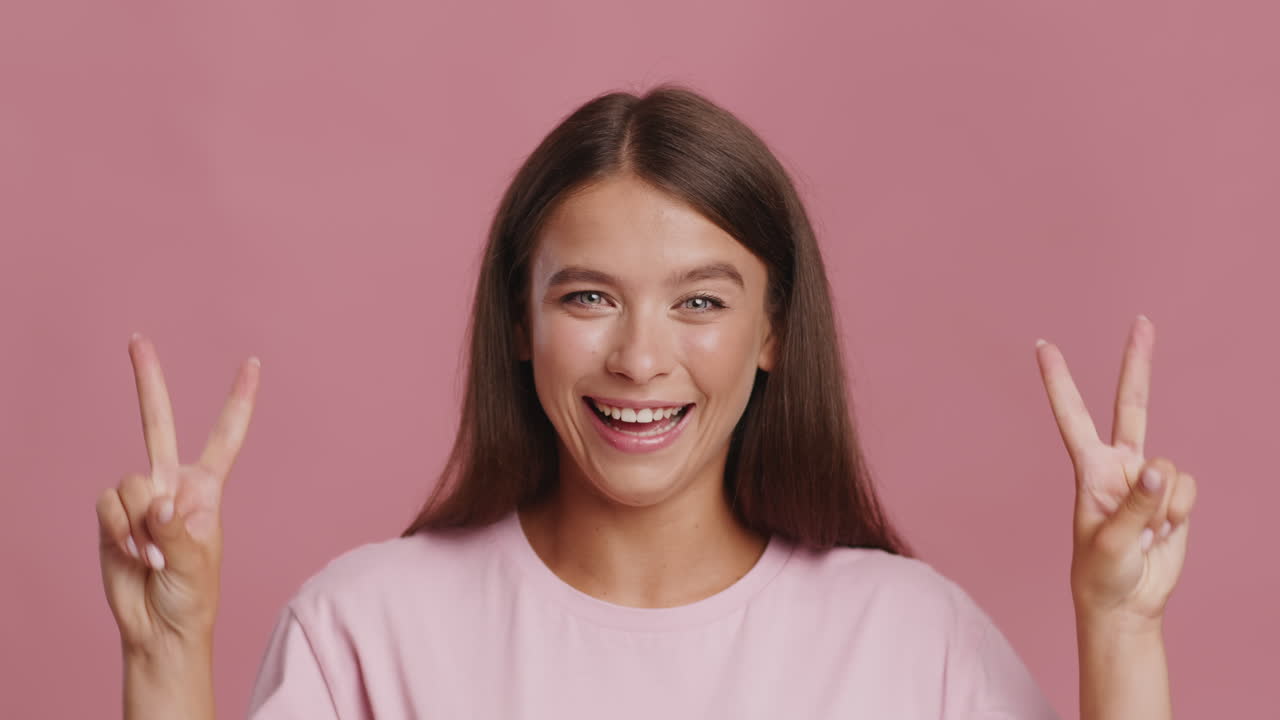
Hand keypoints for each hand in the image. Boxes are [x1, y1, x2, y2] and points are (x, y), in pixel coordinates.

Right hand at [96, 333, 260, 654]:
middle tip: (136, 338)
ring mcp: (140, 498)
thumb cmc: (192, 594)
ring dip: (138, 524)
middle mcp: (172, 483)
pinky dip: (119, 532)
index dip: (239, 400)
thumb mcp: (196, 562)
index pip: (226, 436)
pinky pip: (107, 505)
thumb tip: (157, 503)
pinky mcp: (111, 515)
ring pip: (129, 482)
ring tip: (153, 556)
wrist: (159, 627)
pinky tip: (133, 556)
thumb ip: (174, 528)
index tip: (252, 362)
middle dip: (148, 380)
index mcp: (207, 487)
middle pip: (159, 423)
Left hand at [1035, 315, 1196, 629]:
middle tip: (1142, 320)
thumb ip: (1137, 504)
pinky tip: (1164, 532)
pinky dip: (1180, 514)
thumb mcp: (1110, 542)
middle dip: (1137, 362)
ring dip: (1165, 505)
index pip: (1071, 417)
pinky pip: (1187, 491)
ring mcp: (1147, 479)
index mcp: (1089, 470)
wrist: (1128, 602)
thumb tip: (1158, 467)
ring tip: (1147, 532)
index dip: (1058, 382)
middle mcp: (1119, 465)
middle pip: (1132, 405)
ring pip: (1171, 469)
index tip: (1042, 345)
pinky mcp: (1173, 496)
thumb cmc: (1102, 573)